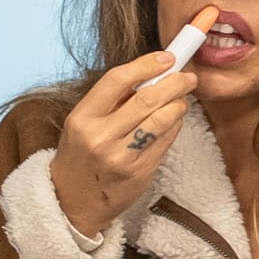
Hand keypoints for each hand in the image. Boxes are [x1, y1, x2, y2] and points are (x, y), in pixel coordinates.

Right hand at [46, 23, 206, 239]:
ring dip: (179, 104)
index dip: (146, 64)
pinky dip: (175, 126)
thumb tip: (152, 72)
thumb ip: (111, 101)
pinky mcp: (139, 173)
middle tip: (187, 76)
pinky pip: (166, 140)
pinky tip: (172, 121)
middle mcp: (99, 138)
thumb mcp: (82, 124)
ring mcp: (121, 157)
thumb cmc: (80, 155)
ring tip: (181, 100)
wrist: (70, 201)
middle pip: (147, 99)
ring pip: (163, 119)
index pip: (116, 80)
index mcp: (81, 119)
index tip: (167, 57)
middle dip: (175, 82)